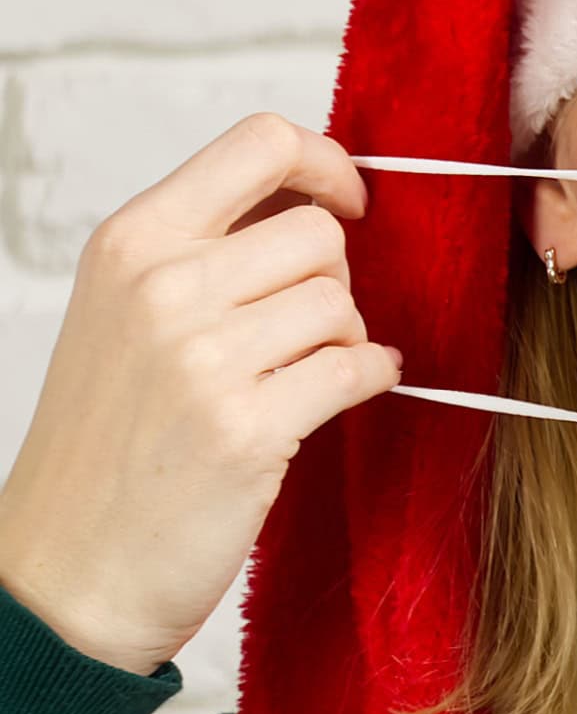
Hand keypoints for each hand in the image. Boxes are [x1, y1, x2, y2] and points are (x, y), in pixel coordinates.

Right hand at [0, 113, 401, 675]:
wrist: (68, 571)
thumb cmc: (109, 441)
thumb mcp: (126, 312)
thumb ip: (205, 249)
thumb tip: (318, 200)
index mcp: (132, 242)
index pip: (261, 142)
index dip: (327, 164)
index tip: (348, 198)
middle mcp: (162, 288)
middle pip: (320, 233)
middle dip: (332, 281)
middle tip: (301, 329)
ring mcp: (202, 358)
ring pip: (343, 303)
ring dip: (345, 338)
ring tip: (299, 374)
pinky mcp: (248, 427)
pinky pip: (361, 368)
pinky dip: (371, 379)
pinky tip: (342, 395)